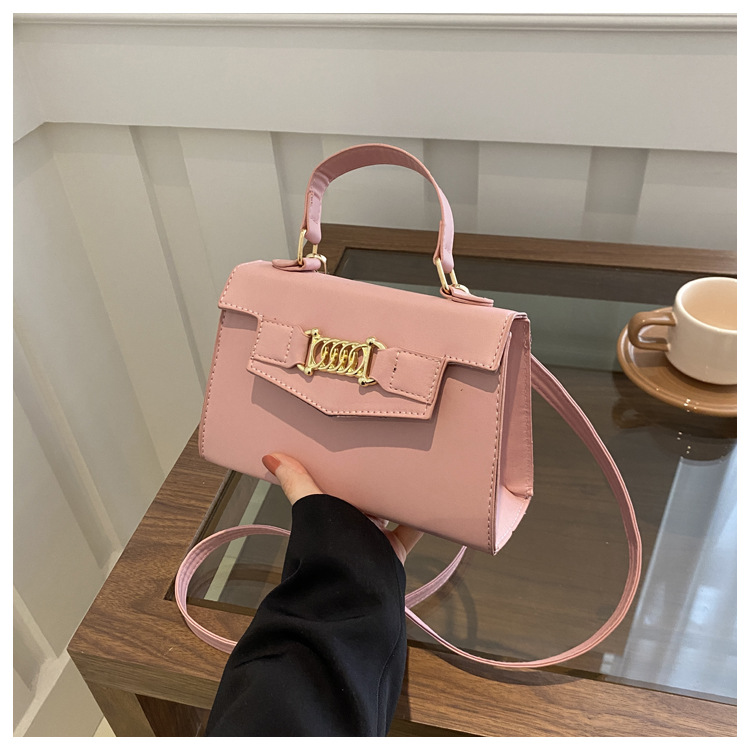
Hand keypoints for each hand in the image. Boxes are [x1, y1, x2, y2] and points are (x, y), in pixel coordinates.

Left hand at [262, 453, 422, 564]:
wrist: (352, 589)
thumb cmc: (329, 545)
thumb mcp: (312, 504)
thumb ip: (296, 481)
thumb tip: (269, 456)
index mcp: (331, 512)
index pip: (340, 484)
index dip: (347, 467)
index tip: (357, 444)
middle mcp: (351, 525)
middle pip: (367, 495)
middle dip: (377, 477)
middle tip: (391, 448)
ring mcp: (374, 538)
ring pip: (390, 509)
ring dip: (399, 493)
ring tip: (413, 466)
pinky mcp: (394, 550)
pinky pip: (412, 529)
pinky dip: (422, 517)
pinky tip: (431, 497)